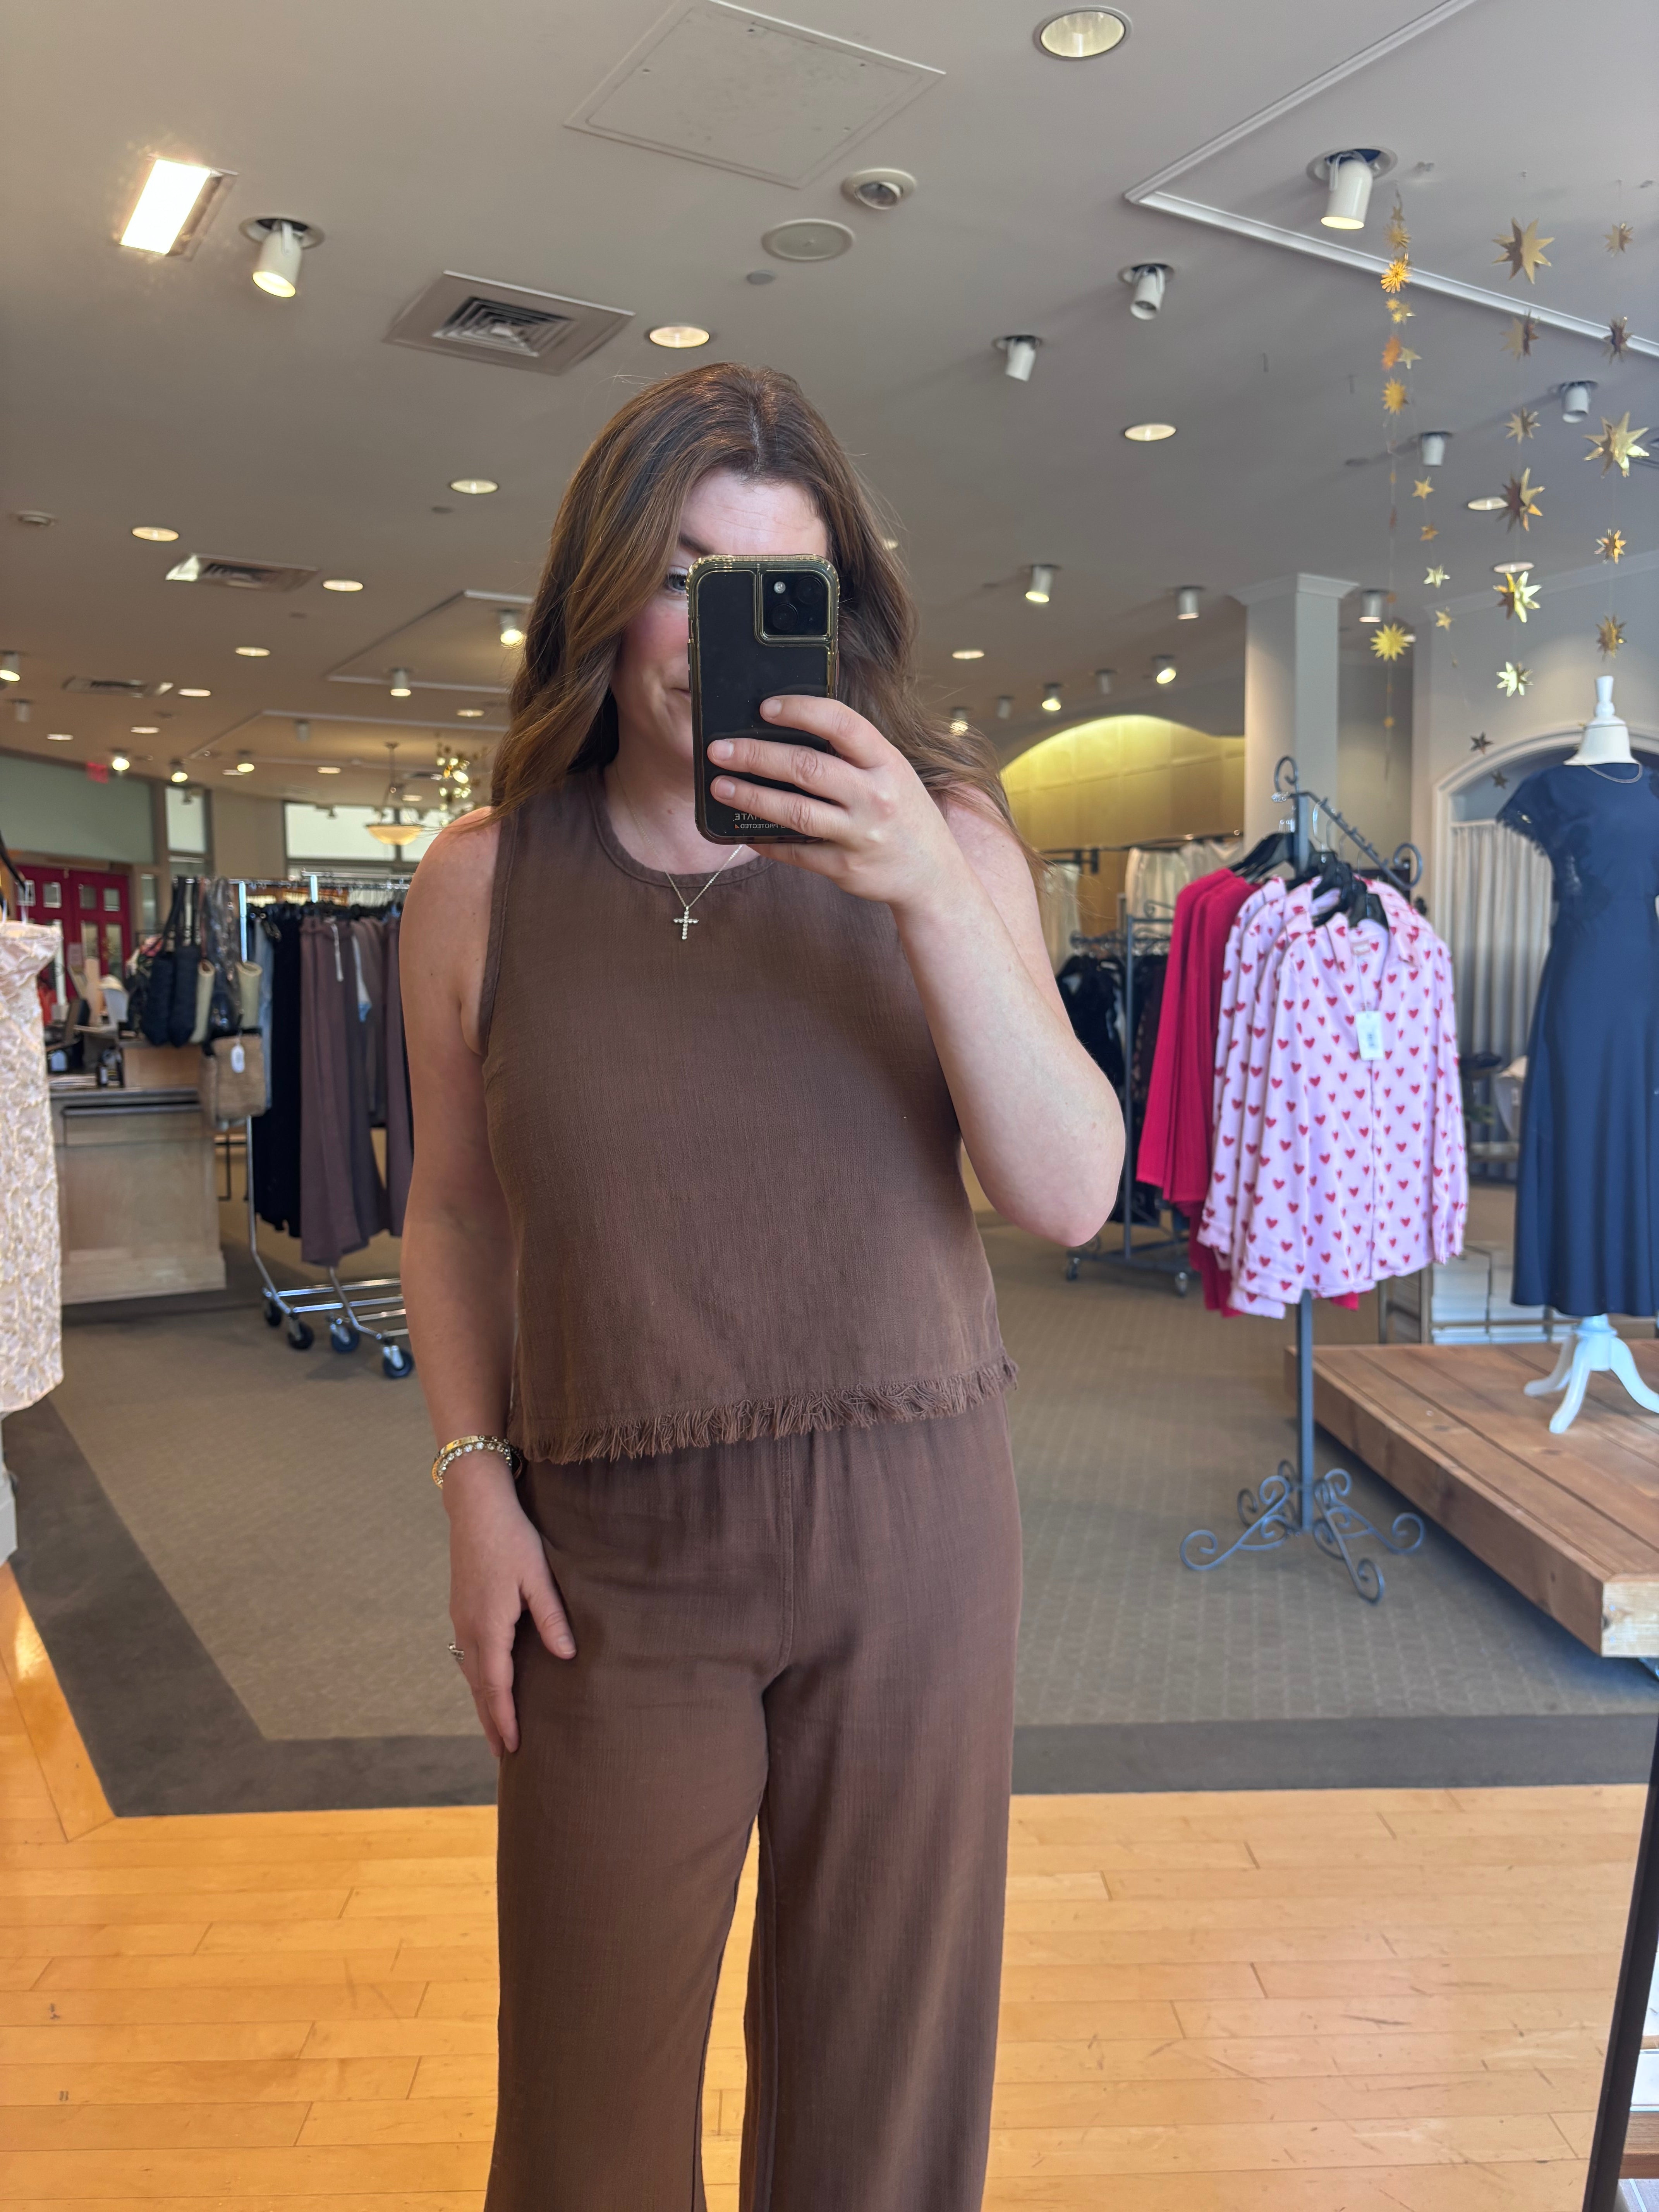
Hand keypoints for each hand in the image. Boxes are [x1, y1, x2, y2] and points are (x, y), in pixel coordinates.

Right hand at [444, 1457, 573, 1756]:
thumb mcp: (538, 1576)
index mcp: (489, 1625)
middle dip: (490, 1720)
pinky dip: (477, 1677)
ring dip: (483, 1701)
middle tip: (502, 1754)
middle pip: (479, 1686)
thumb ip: (551, 1617)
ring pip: (471, 1671)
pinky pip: (468, 1654)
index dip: (504, 1718)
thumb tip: (566, 1656)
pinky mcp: (461, 1608)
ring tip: (495, 1726)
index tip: (512, 1746)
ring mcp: (461, 1618)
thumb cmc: (511, 1538)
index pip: (496, 1685)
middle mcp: (469, 1628)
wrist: (476, 1507)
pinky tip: (486, 1681)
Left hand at [707, 697, 967, 912]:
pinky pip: (795, 851)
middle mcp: (875, 796)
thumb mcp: (893, 774)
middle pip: (806, 767)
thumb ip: (854, 754)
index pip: (841, 723)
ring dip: (751, 796)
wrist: (933, 876)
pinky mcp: (844, 867)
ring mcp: (860, 834)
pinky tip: (743, 830)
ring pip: (795, 811)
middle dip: (756, 755)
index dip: (800, 710)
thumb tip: (791, 731)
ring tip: (720, 787)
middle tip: (720, 749)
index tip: (764, 708)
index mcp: (887, 763)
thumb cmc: (904, 815)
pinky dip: (764, 840)